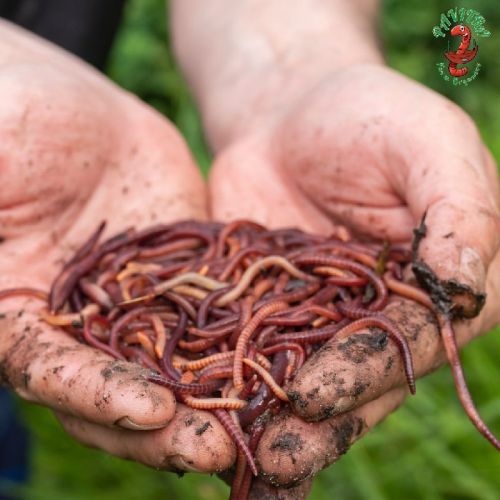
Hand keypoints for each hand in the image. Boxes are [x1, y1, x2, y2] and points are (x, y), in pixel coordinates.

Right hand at [0, 20, 233, 473]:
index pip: (53, 372)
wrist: (77, 115)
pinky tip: (281, 362)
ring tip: (263, 424)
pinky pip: (218, 317)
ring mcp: (143, 308)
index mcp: (24, 317)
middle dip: (170, 424)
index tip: (149, 411)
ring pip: (179, 365)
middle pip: (124, 391)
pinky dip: (244, 343)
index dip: (97, 396)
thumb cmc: (13, 123)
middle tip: (220, 448)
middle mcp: (87, 328)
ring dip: (215, 399)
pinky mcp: (187, 284)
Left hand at [209, 64, 499, 486]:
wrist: (289, 112)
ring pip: (305, 374)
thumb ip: (458, 209)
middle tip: (274, 458)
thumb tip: (467, 282)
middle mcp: (389, 312)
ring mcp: (326, 316)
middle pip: (356, 374)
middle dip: (317, 418)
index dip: (366, 372)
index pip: (411, 341)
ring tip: (242, 457)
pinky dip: (237, 378)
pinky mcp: (273, 307)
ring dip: (274, 416)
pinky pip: (256, 346)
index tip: (316, 396)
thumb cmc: (368, 116)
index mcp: (443, 283)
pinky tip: (209, 412)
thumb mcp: (427, 144)